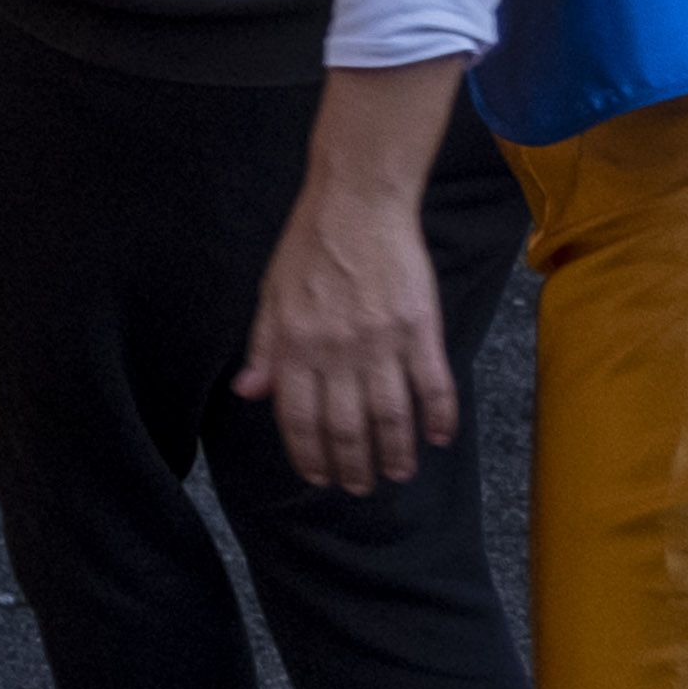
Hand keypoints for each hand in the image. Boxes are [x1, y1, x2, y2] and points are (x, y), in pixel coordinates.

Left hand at [233, 71, 469, 496]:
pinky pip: (433, 386)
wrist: (357, 203)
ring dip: (395, 455)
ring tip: (396, 473)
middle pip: (347, 428)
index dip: (308, 456)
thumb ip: (263, 347)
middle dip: (352, 467)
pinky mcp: (421, 329)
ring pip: (391, 418)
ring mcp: (382, 343)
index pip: (299, 419)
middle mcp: (337, 351)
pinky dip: (438, 419)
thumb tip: (249, 393)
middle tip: (360, 485)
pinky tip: (437, 439)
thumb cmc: (308, 248)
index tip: (319, 476)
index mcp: (295, 344)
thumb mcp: (271, 295)